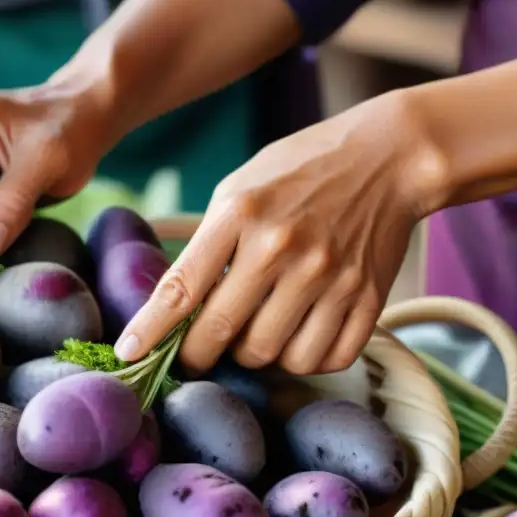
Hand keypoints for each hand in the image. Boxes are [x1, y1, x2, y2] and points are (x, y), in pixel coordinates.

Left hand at [116, 91, 435, 375]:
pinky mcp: (367, 298)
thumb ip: (207, 243)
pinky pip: (322, 360)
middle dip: (199, 355)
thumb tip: (175, 307)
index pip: (182, 289)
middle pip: (223, 335)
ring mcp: (328, 276)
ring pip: (272, 356)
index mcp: (241, 214)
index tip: (128, 354)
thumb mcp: (239, 188)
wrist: (388, 157)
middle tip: (197, 352)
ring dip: (254, 355)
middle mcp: (282, 248)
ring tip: (254, 330)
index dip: (151, 330)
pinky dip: (303, 359)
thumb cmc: (299, 171)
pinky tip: (297, 334)